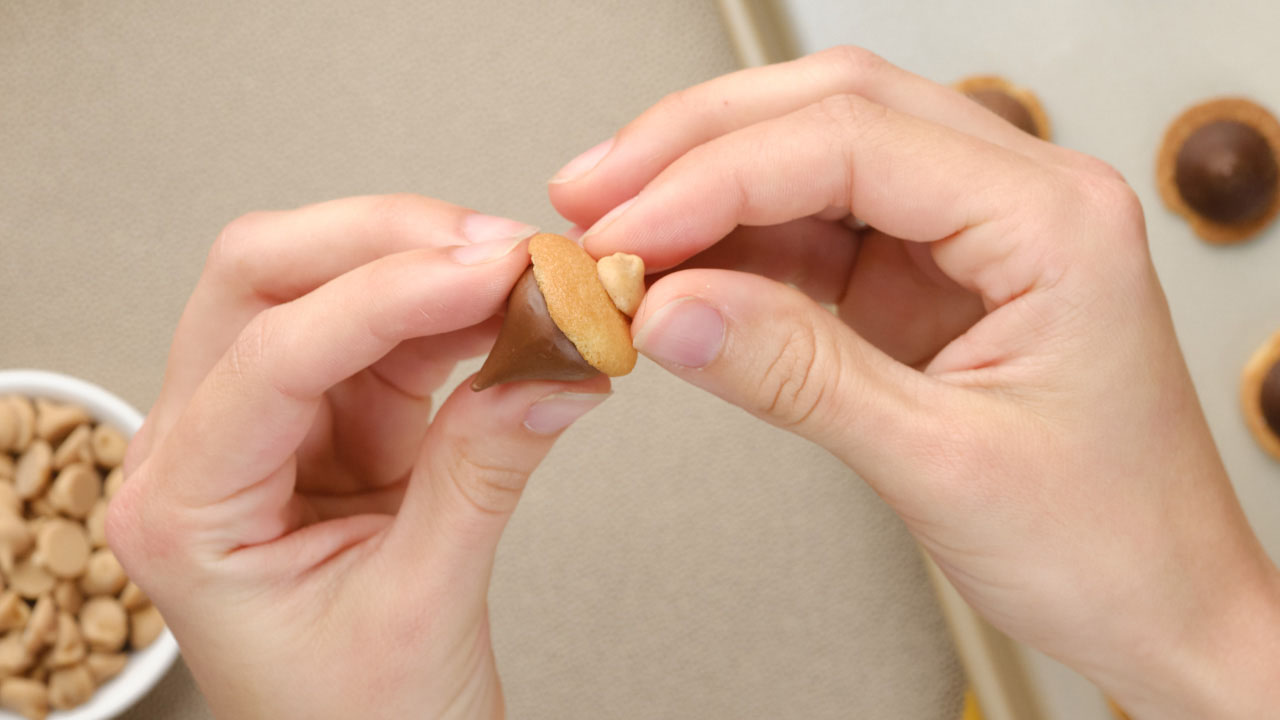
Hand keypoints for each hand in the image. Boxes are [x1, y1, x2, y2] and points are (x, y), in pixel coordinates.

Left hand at [107, 195, 610, 718]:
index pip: (272, 354)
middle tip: (502, 250)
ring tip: (532, 279)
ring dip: (434, 267)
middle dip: (389, 243)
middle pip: (266, 279)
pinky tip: (516, 314)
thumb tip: (554, 365)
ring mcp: (275, 427)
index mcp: (184, 508)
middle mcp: (207, 449)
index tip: (493, 272)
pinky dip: (460, 313)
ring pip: (329, 286)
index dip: (388, 296)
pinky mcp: (342, 424)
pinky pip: (395, 334)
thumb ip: (483, 472)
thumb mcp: (420, 608)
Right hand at [549, 47, 1279, 718]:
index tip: (627, 229)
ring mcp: (968, 234)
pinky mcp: (927, 278)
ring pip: (816, 156)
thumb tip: (674, 311)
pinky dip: (735, 245)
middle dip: (697, 144)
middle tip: (596, 192)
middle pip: (833, 109)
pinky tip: (678, 269)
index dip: (717, 176)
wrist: (1161, 605)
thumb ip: (799, 374)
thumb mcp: (943, 462)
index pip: (854, 143)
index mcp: (1053, 219)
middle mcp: (1016, 200)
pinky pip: (815, 231)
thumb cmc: (1111, 541)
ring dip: (707, 185)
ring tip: (617, 231)